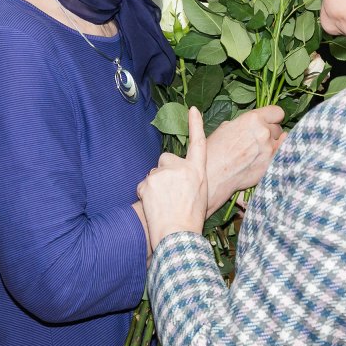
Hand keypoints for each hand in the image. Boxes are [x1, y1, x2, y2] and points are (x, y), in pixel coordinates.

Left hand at [137, 107, 208, 247]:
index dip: (195, 125)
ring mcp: (164, 173)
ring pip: (154, 173)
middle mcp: (182, 168)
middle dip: (164, 171)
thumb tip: (182, 175)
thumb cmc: (191, 220)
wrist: (178, 236)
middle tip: (169, 194)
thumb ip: (192, 178)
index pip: (198, 143)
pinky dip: (146, 194)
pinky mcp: (149, 180)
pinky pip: (143, 184)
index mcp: (198, 171)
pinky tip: (154, 207)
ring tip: (163, 204)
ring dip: (155, 185)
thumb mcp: (201, 195)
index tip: (192, 109)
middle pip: (166, 159)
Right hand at [205, 105, 283, 213]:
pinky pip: (283, 154)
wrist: (213, 174)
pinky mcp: (271, 164)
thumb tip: (253, 124)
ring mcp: (270, 149)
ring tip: (261, 150)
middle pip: (278, 128)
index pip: (277, 112)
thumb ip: (244, 122)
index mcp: (252, 118)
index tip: (269, 122)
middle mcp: (264, 131)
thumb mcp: (226, 126)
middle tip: (259, 140)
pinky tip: (269, 156)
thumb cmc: (214, 150)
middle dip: (270, 132)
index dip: (272, 117)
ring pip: (281, 142)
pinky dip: (278, 154)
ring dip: (273, 144)